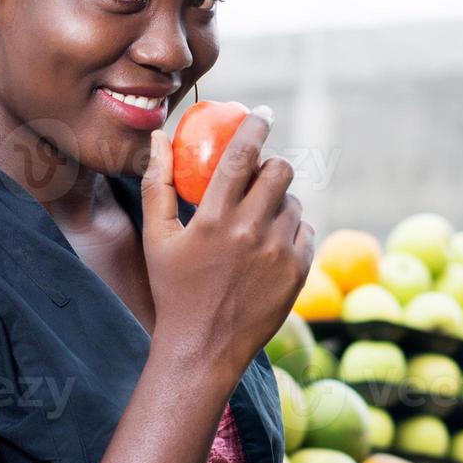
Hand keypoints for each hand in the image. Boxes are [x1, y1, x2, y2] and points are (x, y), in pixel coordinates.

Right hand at [140, 106, 314, 382]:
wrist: (203, 349)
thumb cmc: (174, 290)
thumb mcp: (157, 238)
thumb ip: (158, 185)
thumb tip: (158, 138)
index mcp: (214, 220)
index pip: (241, 156)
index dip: (254, 128)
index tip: (261, 114)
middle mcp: (250, 232)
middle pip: (279, 172)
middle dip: (271, 166)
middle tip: (258, 176)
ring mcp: (278, 253)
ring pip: (293, 202)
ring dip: (278, 201)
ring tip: (257, 220)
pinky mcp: (298, 272)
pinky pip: (305, 231)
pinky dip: (291, 231)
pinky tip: (270, 245)